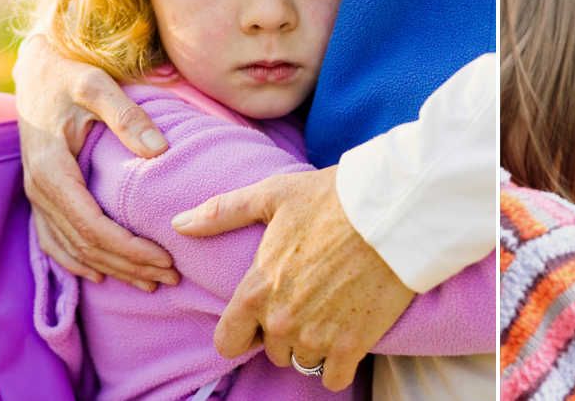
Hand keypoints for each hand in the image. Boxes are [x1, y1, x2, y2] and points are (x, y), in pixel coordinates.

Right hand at [14, 35, 178, 290]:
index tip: (166, 259)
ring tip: (150, 282)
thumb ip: (128, 116)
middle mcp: (39, 189)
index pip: (92, 226)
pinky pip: (53, 241)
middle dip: (128, 265)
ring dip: (110, 269)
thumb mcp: (97, 85)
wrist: (37, 68)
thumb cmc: (70, 74)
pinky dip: (77, 262)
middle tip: (170, 278)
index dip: (129, 249)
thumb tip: (159, 152)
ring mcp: (36, 194)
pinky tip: (101, 274)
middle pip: (84, 245)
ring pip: (70, 249)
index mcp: (52, 169)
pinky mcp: (40, 194)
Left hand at [171, 167, 415, 391]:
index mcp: (257, 289)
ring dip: (314, 346)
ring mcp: (318, 336)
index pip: (228, 341)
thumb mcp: (274, 196)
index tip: (263, 315)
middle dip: (286, 331)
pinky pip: (334, 377)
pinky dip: (340, 363)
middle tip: (309, 300)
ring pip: (303, 363)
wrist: (394, 212)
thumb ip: (223, 213)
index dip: (244, 330)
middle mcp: (282, 321)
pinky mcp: (353, 345)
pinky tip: (349, 335)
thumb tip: (180, 224)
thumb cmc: (334, 199)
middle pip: (272, 351)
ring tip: (332, 312)